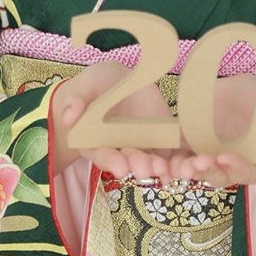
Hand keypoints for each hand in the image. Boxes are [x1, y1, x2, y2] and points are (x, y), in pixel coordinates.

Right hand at [52, 61, 186, 176]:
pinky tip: (187, 166)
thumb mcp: (83, 90)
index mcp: (96, 142)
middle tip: (148, 170)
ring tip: (168, 171)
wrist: (112, 84)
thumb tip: (68, 116)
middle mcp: (119, 149)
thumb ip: (76, 103)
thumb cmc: (92, 87)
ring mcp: (141, 144)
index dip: (111, 160)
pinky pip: (170, 150)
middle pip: (129, 161)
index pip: (102, 154)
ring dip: (160, 167)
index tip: (119, 166)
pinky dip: (179, 159)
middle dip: (139, 165)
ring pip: (151, 160)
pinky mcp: (159, 136)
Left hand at [169, 74, 255, 186]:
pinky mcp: (192, 141)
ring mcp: (211, 152)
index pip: (249, 173)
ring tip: (180, 165)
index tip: (224, 158)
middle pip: (220, 176)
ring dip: (188, 169)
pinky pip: (181, 151)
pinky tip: (165, 154)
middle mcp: (232, 162)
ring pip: (198, 168)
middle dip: (208, 172)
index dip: (237, 169)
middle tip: (196, 164)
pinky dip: (173, 155)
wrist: (246, 85)